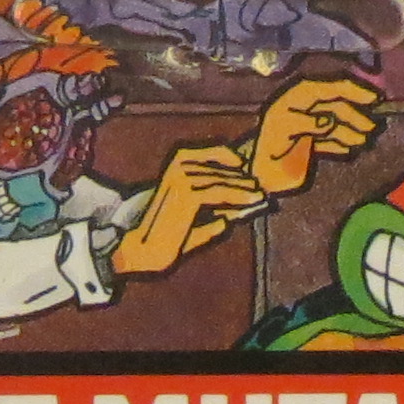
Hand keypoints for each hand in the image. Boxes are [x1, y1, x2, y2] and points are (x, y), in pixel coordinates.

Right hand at [117, 144, 275, 276]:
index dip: (230, 159)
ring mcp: (182, 178)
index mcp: (176, 164)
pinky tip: (251, 201)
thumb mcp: (193, 218)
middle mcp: (178, 166)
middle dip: (241, 179)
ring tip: (259, 196)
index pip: (210, 153)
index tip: (247, 168)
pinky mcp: (188, 193)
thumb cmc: (167, 237)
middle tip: (259, 187)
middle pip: (219, 169)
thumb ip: (212, 211)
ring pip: (222, 181)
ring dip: (243, 189)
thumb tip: (232, 214)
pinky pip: (220, 192)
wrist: (144, 250)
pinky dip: (238, 197)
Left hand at [246, 77, 382, 196]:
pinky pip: (330, 139)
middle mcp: (305, 107)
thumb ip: (308, 124)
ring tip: (364, 141)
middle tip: (372, 128)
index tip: (373, 99)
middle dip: (355, 115)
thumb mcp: (285, 132)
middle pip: (337, 105)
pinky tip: (350, 149)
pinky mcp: (309, 142)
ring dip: (351, 130)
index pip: (330, 88)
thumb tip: (329, 120)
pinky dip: (341, 143)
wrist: (260, 176)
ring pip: (336, 122)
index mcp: (297, 97)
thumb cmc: (268, 149)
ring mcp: (308, 124)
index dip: (353, 91)